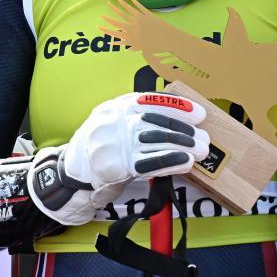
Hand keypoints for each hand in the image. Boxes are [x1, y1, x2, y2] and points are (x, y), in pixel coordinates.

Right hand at [28, 92, 208, 225]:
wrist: (73, 176)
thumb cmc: (101, 151)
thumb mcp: (114, 126)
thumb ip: (140, 119)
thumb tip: (180, 121)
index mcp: (112, 107)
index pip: (150, 101)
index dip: (178, 107)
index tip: (198, 114)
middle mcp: (111, 121)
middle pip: (155, 122)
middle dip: (184, 130)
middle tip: (203, 138)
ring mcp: (112, 143)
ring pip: (155, 141)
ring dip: (182, 146)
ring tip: (199, 151)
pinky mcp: (116, 166)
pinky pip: (149, 162)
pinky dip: (171, 161)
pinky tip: (185, 162)